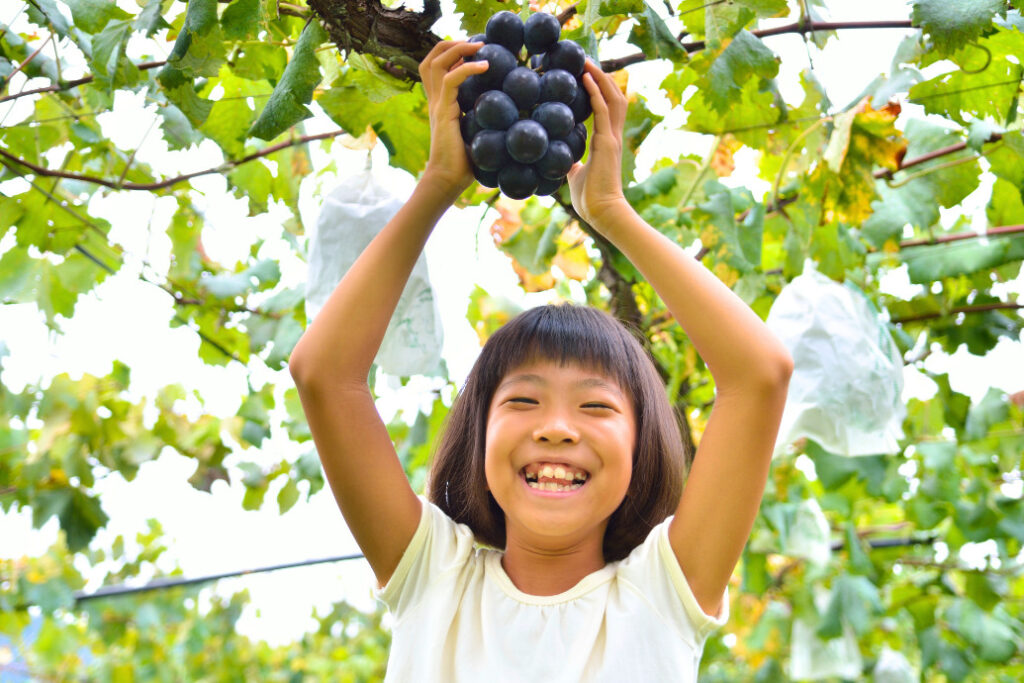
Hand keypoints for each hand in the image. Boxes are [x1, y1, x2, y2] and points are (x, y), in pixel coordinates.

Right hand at [418, 41, 487, 197]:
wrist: (448, 180)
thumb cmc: (464, 164)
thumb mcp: (475, 134)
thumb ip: (483, 119)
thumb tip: (512, 114)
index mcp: (441, 103)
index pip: (437, 67)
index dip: (452, 53)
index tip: (475, 50)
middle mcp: (436, 100)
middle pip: (431, 59)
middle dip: (451, 44)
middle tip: (476, 43)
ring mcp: (437, 104)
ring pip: (436, 62)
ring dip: (458, 49)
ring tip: (479, 46)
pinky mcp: (443, 112)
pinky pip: (451, 79)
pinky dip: (467, 67)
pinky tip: (485, 65)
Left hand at [566, 60, 629, 226]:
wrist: (601, 212)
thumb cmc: (590, 198)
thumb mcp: (576, 176)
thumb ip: (572, 163)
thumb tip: (560, 157)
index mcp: (606, 142)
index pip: (606, 108)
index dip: (600, 90)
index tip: (587, 75)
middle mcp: (612, 135)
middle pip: (614, 96)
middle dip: (602, 77)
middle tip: (586, 61)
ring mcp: (612, 137)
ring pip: (612, 97)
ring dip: (600, 78)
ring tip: (586, 62)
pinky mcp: (607, 142)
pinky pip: (603, 110)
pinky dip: (595, 92)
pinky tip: (586, 78)